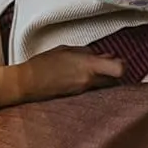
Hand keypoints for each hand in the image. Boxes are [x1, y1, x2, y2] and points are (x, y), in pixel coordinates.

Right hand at [0, 46, 122, 108]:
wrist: (25, 84)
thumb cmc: (44, 63)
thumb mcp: (68, 50)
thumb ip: (88, 53)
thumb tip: (104, 56)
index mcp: (88, 66)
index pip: (118, 70)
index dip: (123, 65)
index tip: (120, 60)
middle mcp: (88, 80)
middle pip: (114, 80)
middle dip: (115, 73)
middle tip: (110, 65)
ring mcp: (82, 91)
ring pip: (103, 86)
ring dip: (104, 78)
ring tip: (94, 70)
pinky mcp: (75, 97)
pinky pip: (91, 90)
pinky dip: (92, 84)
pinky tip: (84, 77)